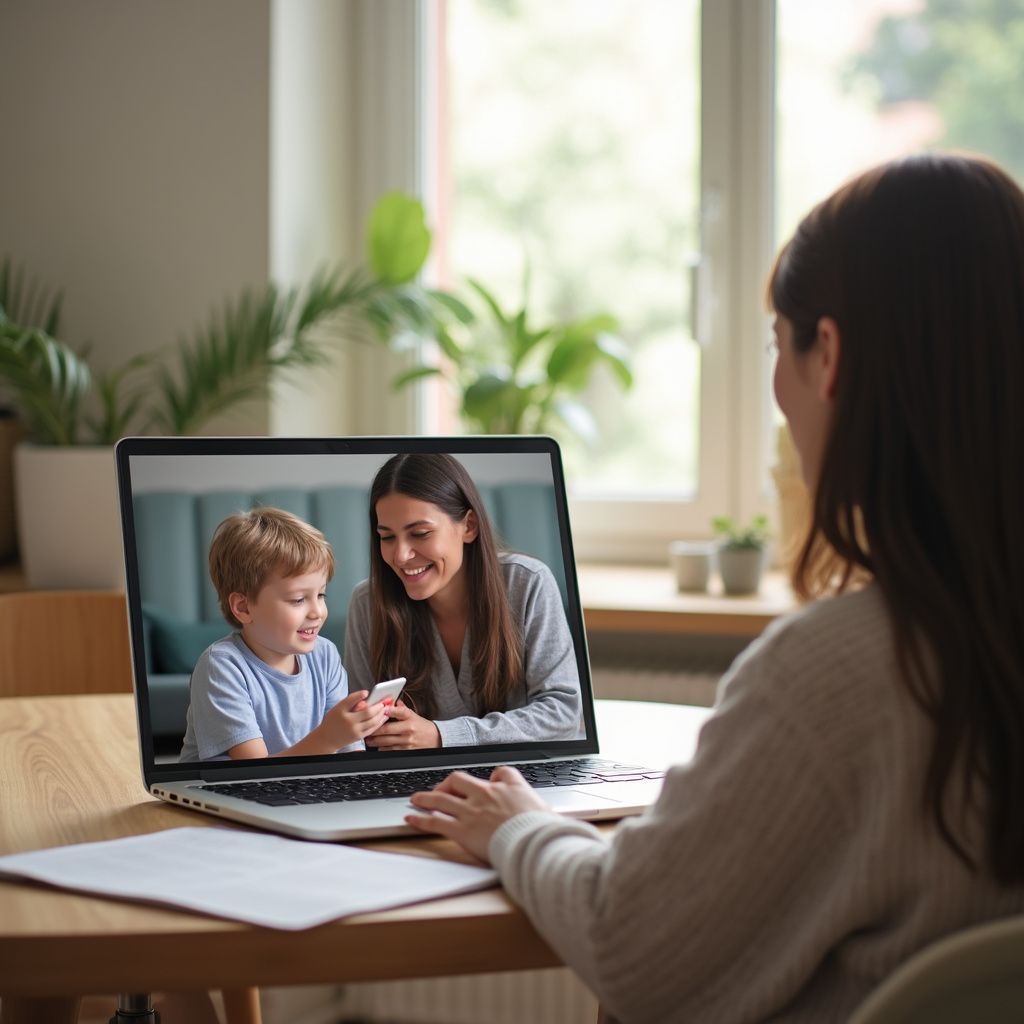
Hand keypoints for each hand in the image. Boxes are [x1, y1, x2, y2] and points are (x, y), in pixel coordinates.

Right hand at [323, 690, 390, 746]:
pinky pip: (372, 728)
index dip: (359, 695)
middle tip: (385, 700)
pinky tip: (383, 717)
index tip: (366, 692)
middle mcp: (347, 721)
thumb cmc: (333, 721)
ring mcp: (354, 730)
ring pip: (372, 720)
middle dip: (379, 705)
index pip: (350, 700)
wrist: (326, 739)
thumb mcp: (337, 708)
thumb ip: (350, 703)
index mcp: (340, 711)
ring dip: (382, 713)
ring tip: (387, 707)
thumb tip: (366, 698)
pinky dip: (379, 722)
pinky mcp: (358, 736)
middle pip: (367, 712)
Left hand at [365, 699, 440, 749]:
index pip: (399, 711)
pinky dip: (383, 749)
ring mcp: (407, 741)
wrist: (435, 739)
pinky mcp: (407, 750)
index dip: (388, 710)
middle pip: (387, 729)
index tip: (380, 709)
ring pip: (387, 741)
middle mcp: (409, 729)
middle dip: (374, 730)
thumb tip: (391, 703)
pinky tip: (378, 747)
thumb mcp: (414, 715)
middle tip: (366, 729)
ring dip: (375, 741)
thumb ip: (402, 709)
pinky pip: (391, 750)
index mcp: (410, 718)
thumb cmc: (423, 726)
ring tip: (369, 740)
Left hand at [405, 766, 548, 862]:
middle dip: (446, 785)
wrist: (532, 841)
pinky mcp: (461, 830)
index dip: (490, 779)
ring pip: (441, 799)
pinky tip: (411, 818)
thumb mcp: (544, 806)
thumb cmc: (540, 829)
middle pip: (458, 781)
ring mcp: (471, 812)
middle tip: (439, 791)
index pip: (496, 774)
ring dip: (425, 798)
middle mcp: (484, 795)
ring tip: (415, 799)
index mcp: (505, 788)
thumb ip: (535, 803)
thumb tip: (536, 805)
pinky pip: (435, 821)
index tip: (485, 785)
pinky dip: (420, 820)